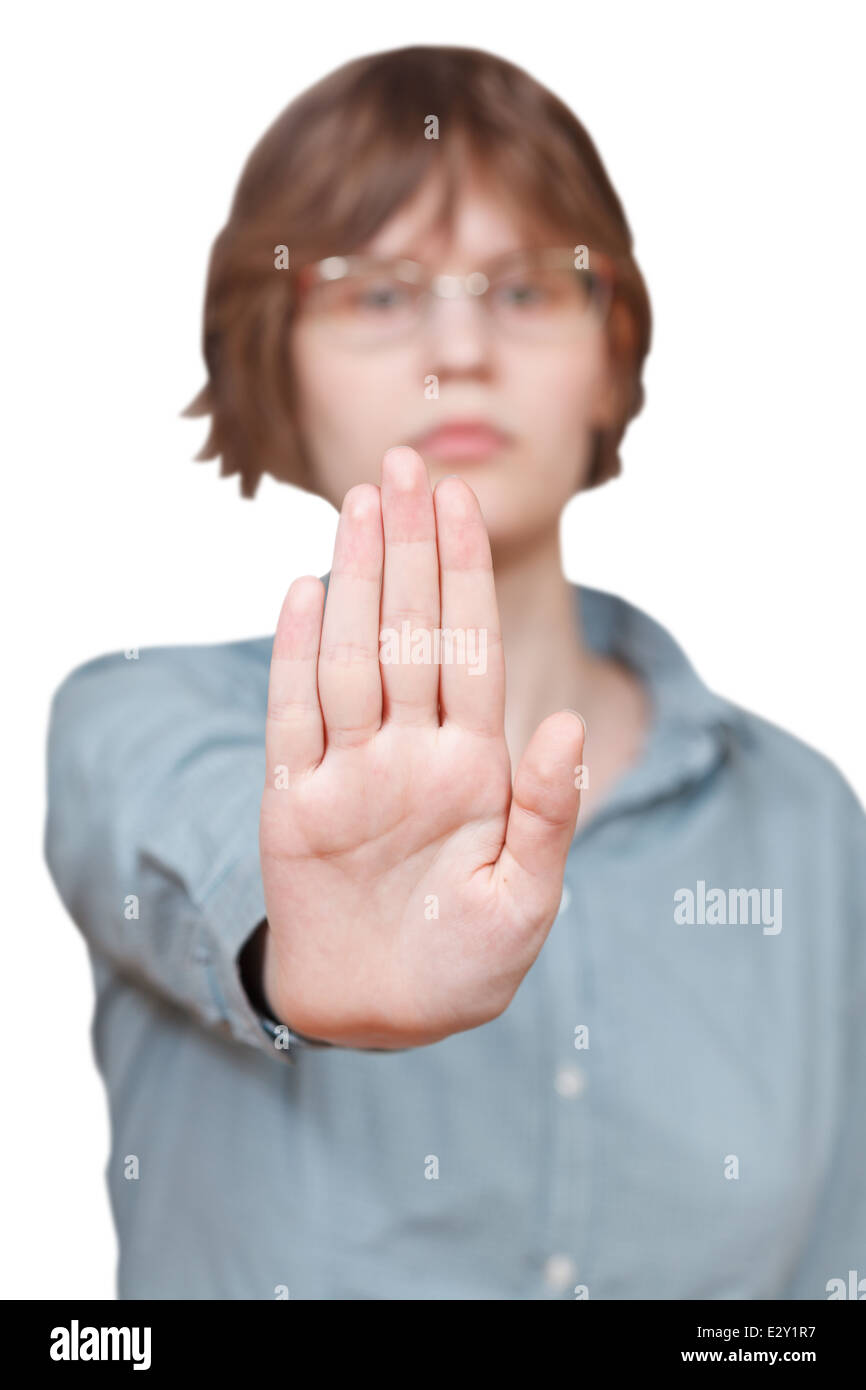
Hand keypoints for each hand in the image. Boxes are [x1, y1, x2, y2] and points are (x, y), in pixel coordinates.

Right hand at [258, 446, 583, 1048]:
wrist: (384, 1011)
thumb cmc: (467, 963)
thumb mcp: (528, 899)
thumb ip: (548, 812)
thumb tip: (566, 725)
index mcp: (475, 764)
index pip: (470, 648)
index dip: (464, 573)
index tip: (460, 499)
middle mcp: (411, 750)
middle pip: (408, 632)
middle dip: (409, 548)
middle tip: (403, 463)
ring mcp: (350, 770)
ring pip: (351, 656)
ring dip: (355, 581)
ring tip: (360, 504)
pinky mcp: (293, 800)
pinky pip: (293, 716)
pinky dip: (296, 655)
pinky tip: (306, 590)